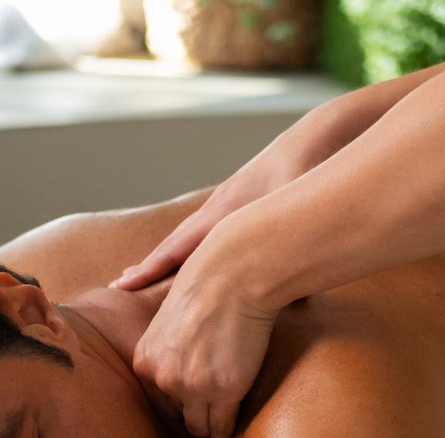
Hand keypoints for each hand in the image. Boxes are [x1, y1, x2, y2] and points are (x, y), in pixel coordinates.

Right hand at [109, 109, 340, 291]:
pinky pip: (213, 223)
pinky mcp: (247, 195)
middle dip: (151, 263)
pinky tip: (202, 244)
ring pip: (193, 231)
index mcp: (225, 212)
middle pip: (177, 240)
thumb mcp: (301, 212)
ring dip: (172, 251)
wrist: (322, 133)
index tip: (122, 283)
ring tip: (153, 267)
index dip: (151, 269)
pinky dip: (198, 239)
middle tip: (123, 282)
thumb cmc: (310, 170)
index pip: (178, 247)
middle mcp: (221, 207)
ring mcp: (232, 199)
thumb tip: (304, 298)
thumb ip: (294, 250)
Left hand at [129, 238, 279, 437]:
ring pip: (198, 425)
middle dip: (191, 414)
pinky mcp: (224, 393)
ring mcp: (193, 388)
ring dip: (207, 429)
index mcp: (146, 359)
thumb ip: (160, 339)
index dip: (176, 400)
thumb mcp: (168, 313)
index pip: (158, 395)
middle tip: (205, 421)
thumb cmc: (209, 283)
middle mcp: (165, 378)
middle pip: (176, 413)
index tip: (187, 408)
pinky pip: (220, 430)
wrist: (237, 275)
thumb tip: (134, 312)